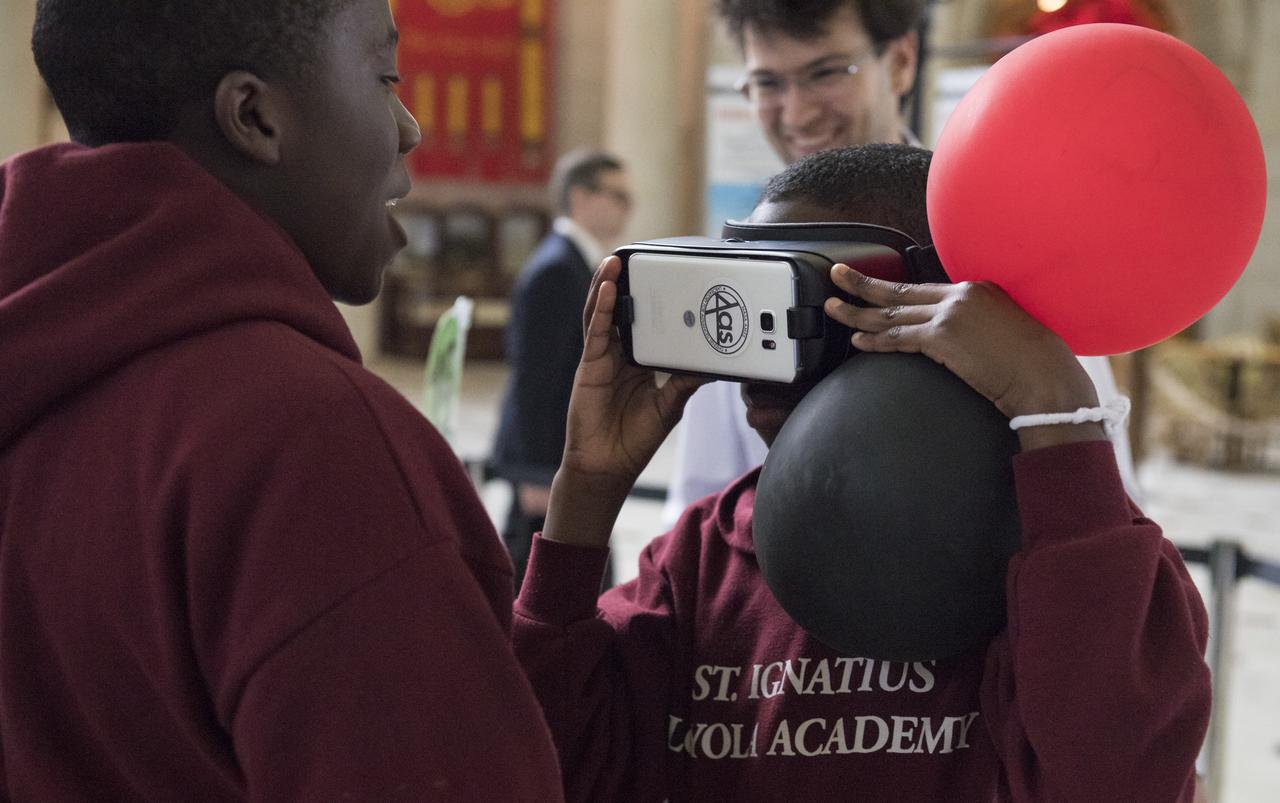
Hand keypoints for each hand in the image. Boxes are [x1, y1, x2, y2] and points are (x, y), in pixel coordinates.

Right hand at [543, 257, 706, 547]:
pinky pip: (595, 332)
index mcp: (637, 363)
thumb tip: (715, 363)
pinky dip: (599, 309)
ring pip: (602, 315)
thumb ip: (687, 380)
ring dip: (606, 286)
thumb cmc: (634, 440)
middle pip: (620, 313)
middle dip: (624, 285)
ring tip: (615, 260)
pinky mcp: (590, 366)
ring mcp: (601, 359)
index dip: (650, 301)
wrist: (608, 467)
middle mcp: (618, 356)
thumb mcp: (671, 404)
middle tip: (635, 257)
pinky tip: (604, 288)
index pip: (644, 324)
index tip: (661, 277)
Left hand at [824, 266, 1105, 449]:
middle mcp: (960, 295)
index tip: (876, 288)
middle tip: (837, 274)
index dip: (896, 291)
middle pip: (900, 290)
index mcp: (977, 290)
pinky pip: (898, 337)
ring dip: (856, 311)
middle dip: (863, 283)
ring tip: (832, 306)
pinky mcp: (943, 338)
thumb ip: (980, 326)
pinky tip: (856, 339)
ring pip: (891, 312)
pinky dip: (874, 339)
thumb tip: (964, 340)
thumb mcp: (1007, 331)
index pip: (925, 289)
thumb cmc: (1034, 363)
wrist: (1047, 377)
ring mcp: (950, 314)